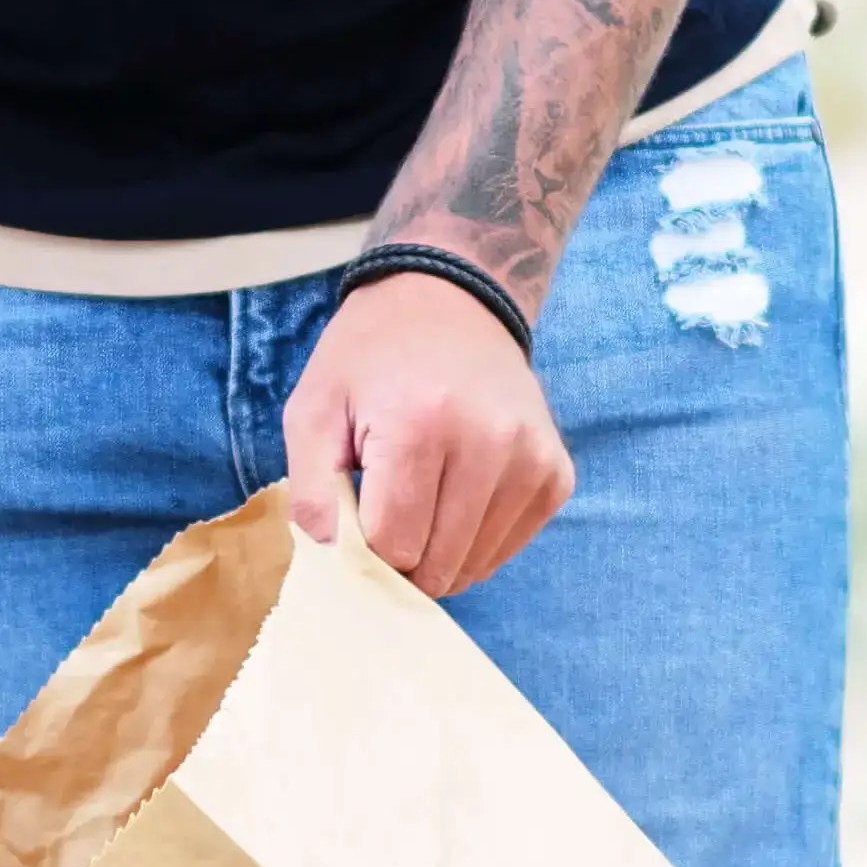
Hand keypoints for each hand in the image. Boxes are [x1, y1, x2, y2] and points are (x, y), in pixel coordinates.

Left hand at [286, 268, 570, 597]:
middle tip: (387, 514)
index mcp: (419, 425)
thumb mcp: (313, 409)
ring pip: (475, 564)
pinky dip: (478, 543)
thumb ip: (310, 491)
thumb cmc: (371, 359)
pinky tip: (459, 499)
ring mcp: (532, 459)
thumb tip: (333, 560)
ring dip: (441, 554)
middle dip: (404, 559)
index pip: (394, 545)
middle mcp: (489, 443)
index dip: (366, 547)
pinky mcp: (556, 473)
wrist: (450, 302)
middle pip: (439, 564)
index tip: (357, 517)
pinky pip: (511, 547)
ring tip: (423, 501)